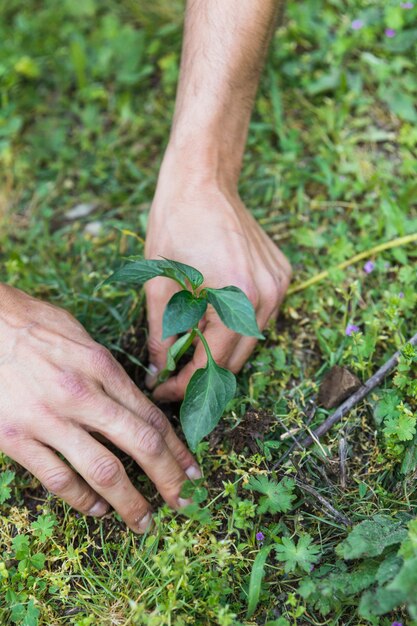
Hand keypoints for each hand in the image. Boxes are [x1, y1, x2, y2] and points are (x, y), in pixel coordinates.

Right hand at [0, 285, 199, 532]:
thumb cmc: (32, 326)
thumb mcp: (81, 338)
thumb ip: (108, 371)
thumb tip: (134, 399)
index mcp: (101, 367)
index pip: (152, 416)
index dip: (178, 448)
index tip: (192, 469)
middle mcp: (81, 395)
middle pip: (141, 445)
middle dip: (169, 479)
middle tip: (184, 501)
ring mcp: (48, 419)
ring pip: (103, 471)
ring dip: (129, 502)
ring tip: (143, 520)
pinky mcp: (16, 438)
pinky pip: (58, 479)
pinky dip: (82, 500)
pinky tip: (96, 509)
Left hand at [144, 178, 291, 401]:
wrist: (203, 181)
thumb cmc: (174, 224)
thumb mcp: (158, 283)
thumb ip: (161, 334)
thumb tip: (158, 374)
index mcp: (236, 294)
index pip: (212, 360)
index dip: (185, 384)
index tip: (162, 391)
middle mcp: (266, 294)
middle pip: (237, 358)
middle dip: (203, 375)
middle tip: (172, 380)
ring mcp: (279, 284)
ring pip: (251, 340)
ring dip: (221, 353)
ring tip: (189, 355)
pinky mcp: (282, 276)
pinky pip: (259, 317)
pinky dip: (236, 328)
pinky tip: (212, 325)